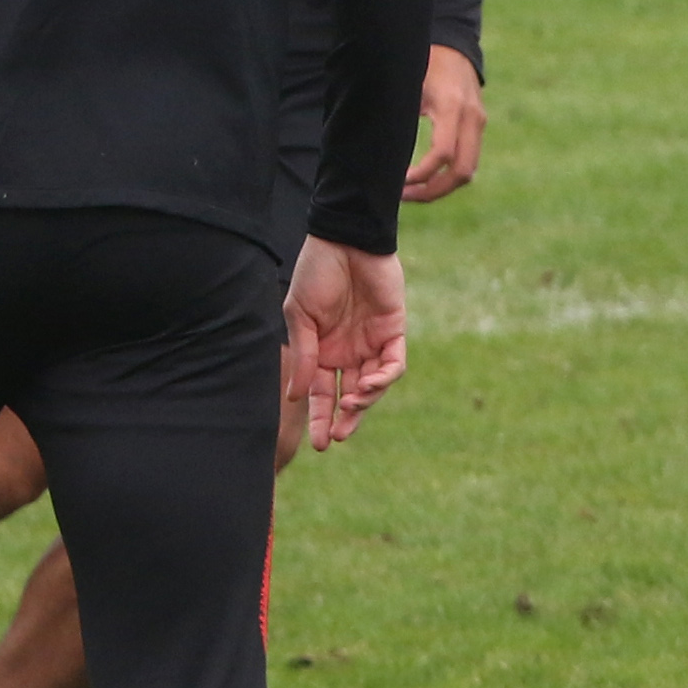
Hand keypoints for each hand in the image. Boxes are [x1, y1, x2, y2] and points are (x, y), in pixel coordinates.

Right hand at [285, 236, 408, 450]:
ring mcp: (371, 344)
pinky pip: (393, 365)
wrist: (346, 241)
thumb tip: (294, 396)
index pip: (320, 393)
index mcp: (320, 351)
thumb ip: (302, 355)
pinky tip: (369, 384)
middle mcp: (346, 352)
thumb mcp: (300, 316)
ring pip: (372, 385)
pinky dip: (383, 378)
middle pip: (347, 396)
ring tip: (351, 404)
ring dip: (364, 400)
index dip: (319, 418)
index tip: (318, 445)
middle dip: (343, 420)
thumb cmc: (316, 274)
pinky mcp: (393, 332)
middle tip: (336, 438)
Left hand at [401, 43, 486, 202]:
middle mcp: (471, 118)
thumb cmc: (422, 64)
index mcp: (451, 106)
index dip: (421, 174)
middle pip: (463, 171)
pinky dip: (447, 176)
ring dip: (441, 188)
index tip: (398, 181)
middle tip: (403, 196)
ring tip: (410, 192)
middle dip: (434, 191)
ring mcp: (478, 123)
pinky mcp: (478, 128)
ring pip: (468, 171)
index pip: (443, 153)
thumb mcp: (407, 84)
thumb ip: (397, 113)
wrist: (452, 48)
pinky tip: (423, 179)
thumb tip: (372, 148)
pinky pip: (467, 161)